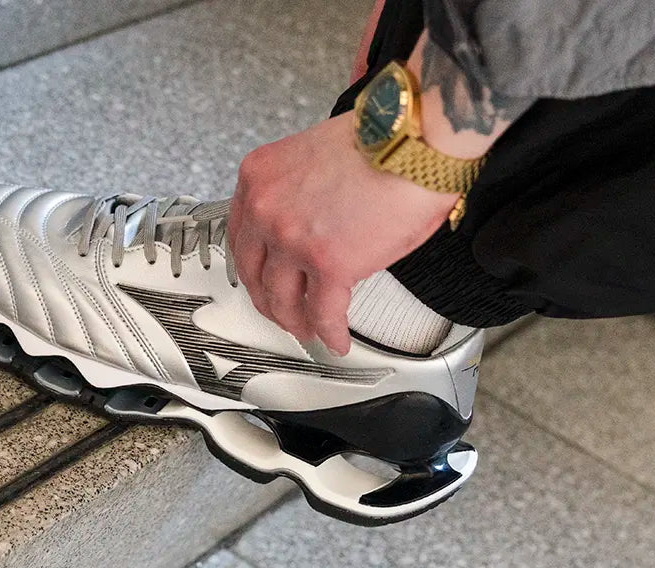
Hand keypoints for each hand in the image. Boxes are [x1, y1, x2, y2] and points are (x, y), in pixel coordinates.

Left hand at [228, 111, 458, 354]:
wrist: (413, 141)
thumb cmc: (380, 141)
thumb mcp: (312, 156)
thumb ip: (296, 193)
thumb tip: (307, 225)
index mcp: (258, 178)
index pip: (241, 235)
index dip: (253, 266)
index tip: (261, 277)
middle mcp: (266, 208)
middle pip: (254, 273)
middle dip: (269, 300)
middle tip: (281, 311)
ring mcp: (293, 240)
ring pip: (281, 299)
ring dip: (295, 321)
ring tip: (308, 330)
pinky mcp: (329, 265)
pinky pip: (323, 313)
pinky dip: (330, 333)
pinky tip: (336, 339)